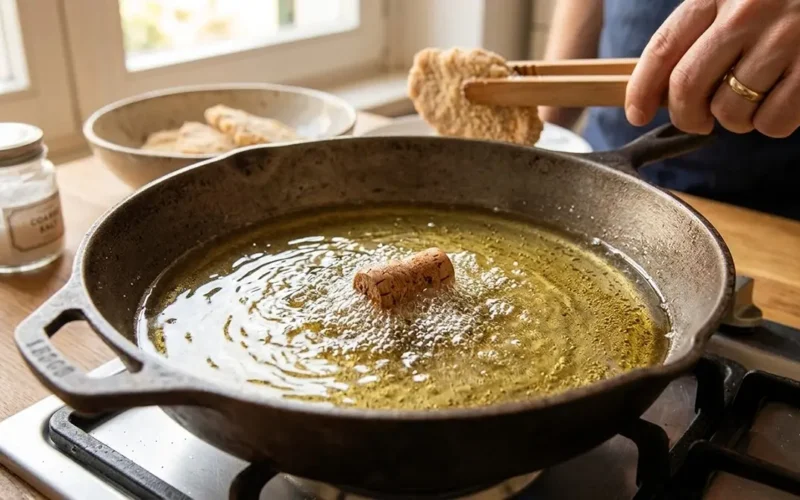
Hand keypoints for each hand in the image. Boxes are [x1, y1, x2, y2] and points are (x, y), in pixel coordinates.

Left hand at [625, 0, 799, 137]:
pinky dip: (771, 124)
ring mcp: (786, 37)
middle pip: (687, 86)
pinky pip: (774, 122)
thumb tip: (661, 87)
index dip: (642, 89)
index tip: (636, 114)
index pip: (662, 48)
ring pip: (731, 110)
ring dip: (734, 120)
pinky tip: (783, 100)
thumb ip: (703, 29)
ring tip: (752, 99)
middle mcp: (747, 12)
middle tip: (697, 122)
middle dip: (685, 116)